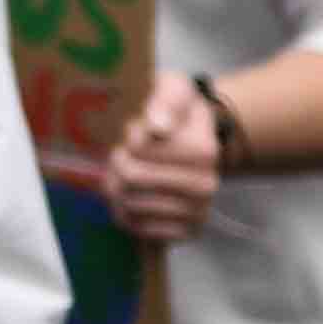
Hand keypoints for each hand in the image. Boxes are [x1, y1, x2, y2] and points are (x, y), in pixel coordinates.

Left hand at [101, 70, 228, 242]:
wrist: (198, 142)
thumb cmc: (177, 114)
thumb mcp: (174, 91)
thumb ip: (166, 100)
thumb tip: (157, 125)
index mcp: (203, 150)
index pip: (139, 148)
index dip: (127, 140)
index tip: (135, 134)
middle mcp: (206, 185)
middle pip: (131, 179)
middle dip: (116, 166)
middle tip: (120, 158)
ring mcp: (199, 212)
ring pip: (131, 206)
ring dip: (117, 191)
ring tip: (123, 178)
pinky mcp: (188, 232)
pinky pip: (141, 231)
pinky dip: (128, 216)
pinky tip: (131, 200)